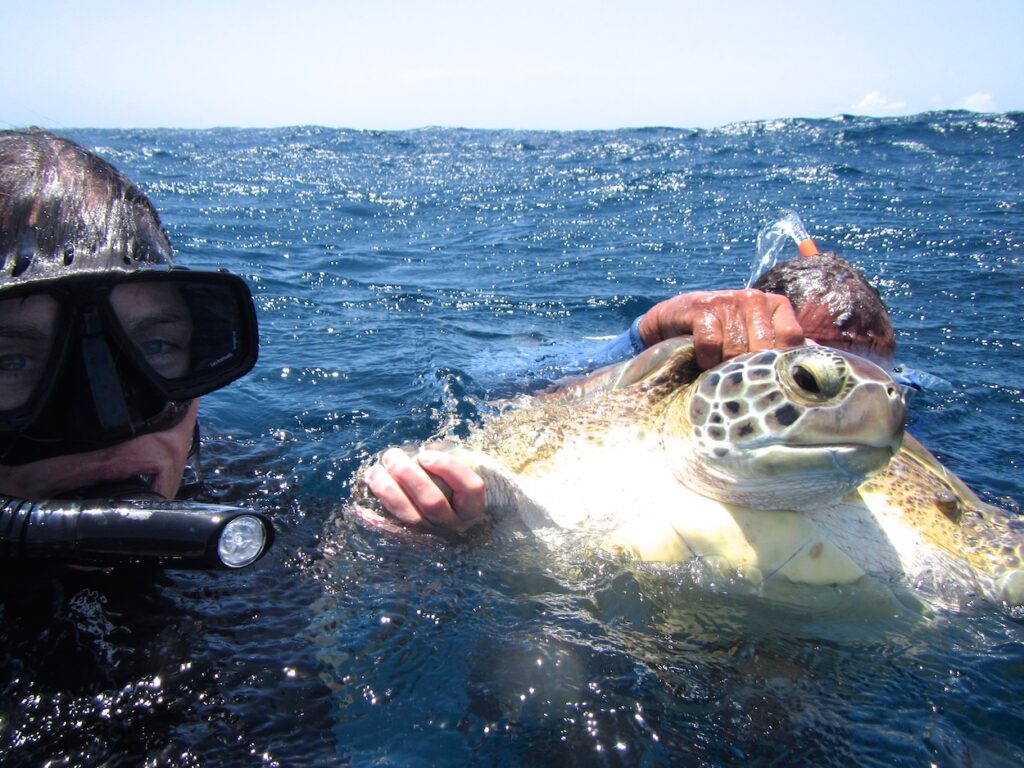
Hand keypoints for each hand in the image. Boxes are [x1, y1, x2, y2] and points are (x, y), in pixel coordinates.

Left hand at [363, 447, 486, 533]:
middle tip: (392, 456)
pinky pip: (393, 533)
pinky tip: (360, 508)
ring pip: (411, 517)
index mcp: (473, 508)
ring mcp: (433, 536)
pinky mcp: (413, 543)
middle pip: (432, 502)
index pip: (469, 488)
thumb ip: (451, 464)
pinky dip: (376, 521)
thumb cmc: (457, 490)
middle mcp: (455, 526)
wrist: (454, 523)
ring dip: (389, 492)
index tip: (425, 454)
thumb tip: (423, 451)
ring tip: (374, 471)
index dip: (448, 468)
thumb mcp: (464, 475)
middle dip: (409, 475)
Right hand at [636, 289, 804, 369]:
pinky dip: (706, 360)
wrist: (674, 321)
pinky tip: (702, 361)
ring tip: (718, 371)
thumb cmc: (723, 335)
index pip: (791, 337)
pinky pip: (710, 344)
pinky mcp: (702, 307)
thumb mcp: (755, 337)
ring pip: (736, 349)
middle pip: (762, 347)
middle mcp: (755, 298)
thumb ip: (781, 348)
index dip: (779, 362)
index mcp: (776, 304)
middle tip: (737, 379)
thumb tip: (813, 369)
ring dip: (725, 367)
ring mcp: (728, 300)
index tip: (767, 378)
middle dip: (749, 368)